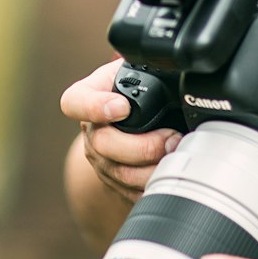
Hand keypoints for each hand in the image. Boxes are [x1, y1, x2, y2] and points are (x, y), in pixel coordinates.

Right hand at [60, 57, 181, 203]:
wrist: (131, 119)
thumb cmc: (138, 88)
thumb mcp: (140, 69)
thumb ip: (150, 67)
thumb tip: (182, 69)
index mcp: (90, 95)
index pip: (75, 102)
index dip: (94, 107)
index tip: (122, 107)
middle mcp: (91, 129)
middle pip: (102, 144)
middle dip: (142, 146)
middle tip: (172, 139)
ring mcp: (100, 159)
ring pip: (119, 173)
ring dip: (152, 168)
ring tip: (178, 154)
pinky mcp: (114, 182)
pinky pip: (131, 191)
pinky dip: (153, 184)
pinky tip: (172, 173)